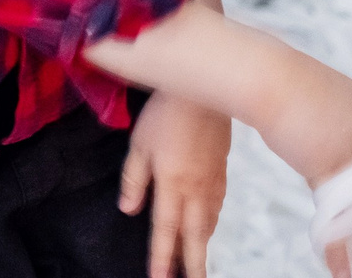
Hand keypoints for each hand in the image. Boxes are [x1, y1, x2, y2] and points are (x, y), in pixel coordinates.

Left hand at [122, 94, 229, 277]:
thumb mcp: (139, 144)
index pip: (165, 230)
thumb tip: (128, 209)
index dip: (162, 257)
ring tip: (198, 261)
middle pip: (195, 236)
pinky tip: (209, 224)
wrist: (203, 90)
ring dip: (203, 245)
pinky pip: (218, 205)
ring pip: (209, 223)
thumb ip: (134, 179)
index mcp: (172, 184)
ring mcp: (213, 181)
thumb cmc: (166, 113)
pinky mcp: (222, 170)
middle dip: (194, 264)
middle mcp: (196, 189)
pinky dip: (213, 222)